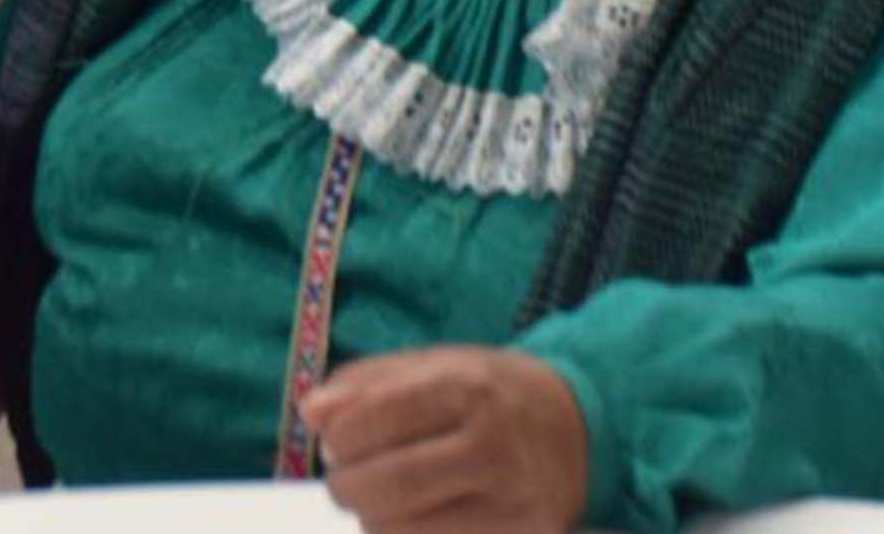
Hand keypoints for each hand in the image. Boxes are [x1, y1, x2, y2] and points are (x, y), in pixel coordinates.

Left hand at [302, 347, 586, 533]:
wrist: (573, 427)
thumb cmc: (483, 393)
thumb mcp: (429, 366)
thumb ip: (363, 384)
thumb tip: (310, 413)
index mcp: (464, 387)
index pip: (374, 419)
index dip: (337, 438)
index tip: (332, 441)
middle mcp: (491, 445)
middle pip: (387, 485)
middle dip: (345, 487)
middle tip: (344, 479)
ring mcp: (508, 500)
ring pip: (402, 530)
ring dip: (370, 518)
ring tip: (377, 498)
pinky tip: (407, 518)